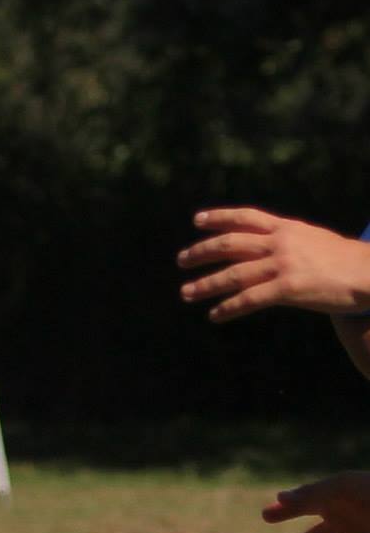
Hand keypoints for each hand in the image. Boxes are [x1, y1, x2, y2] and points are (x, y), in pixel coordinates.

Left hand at [178, 208, 369, 321]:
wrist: (369, 272)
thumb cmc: (342, 260)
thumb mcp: (311, 240)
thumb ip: (284, 241)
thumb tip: (259, 248)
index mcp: (286, 228)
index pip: (246, 217)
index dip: (219, 217)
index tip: (197, 220)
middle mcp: (281, 242)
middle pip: (231, 244)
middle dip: (202, 251)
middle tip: (181, 260)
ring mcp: (284, 264)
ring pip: (234, 274)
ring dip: (205, 285)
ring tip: (186, 293)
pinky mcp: (289, 288)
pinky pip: (249, 299)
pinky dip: (228, 308)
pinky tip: (214, 315)